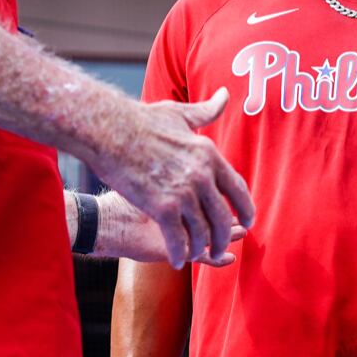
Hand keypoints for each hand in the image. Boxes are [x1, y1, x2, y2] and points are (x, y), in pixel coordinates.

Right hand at [92, 88, 255, 268]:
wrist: (109, 131)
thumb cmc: (141, 121)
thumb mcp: (180, 114)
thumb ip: (206, 112)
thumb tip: (225, 96)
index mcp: (210, 155)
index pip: (238, 189)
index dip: (245, 209)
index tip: (247, 221)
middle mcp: (202, 176)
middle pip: (222, 217)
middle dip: (222, 236)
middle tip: (219, 246)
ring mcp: (184, 193)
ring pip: (202, 233)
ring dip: (201, 248)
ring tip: (195, 253)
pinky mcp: (163, 208)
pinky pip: (178, 240)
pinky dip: (180, 254)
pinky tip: (178, 261)